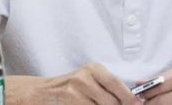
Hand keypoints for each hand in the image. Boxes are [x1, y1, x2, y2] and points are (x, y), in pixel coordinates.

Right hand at [16, 63, 140, 104]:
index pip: (118, 85)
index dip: (129, 98)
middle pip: (112, 100)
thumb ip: (107, 89)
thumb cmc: (70, 89)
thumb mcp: (88, 82)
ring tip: (96, 104)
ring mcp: (77, 88)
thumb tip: (130, 100)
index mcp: (95, 69)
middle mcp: (86, 76)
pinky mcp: (70, 98)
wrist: (41, 92)